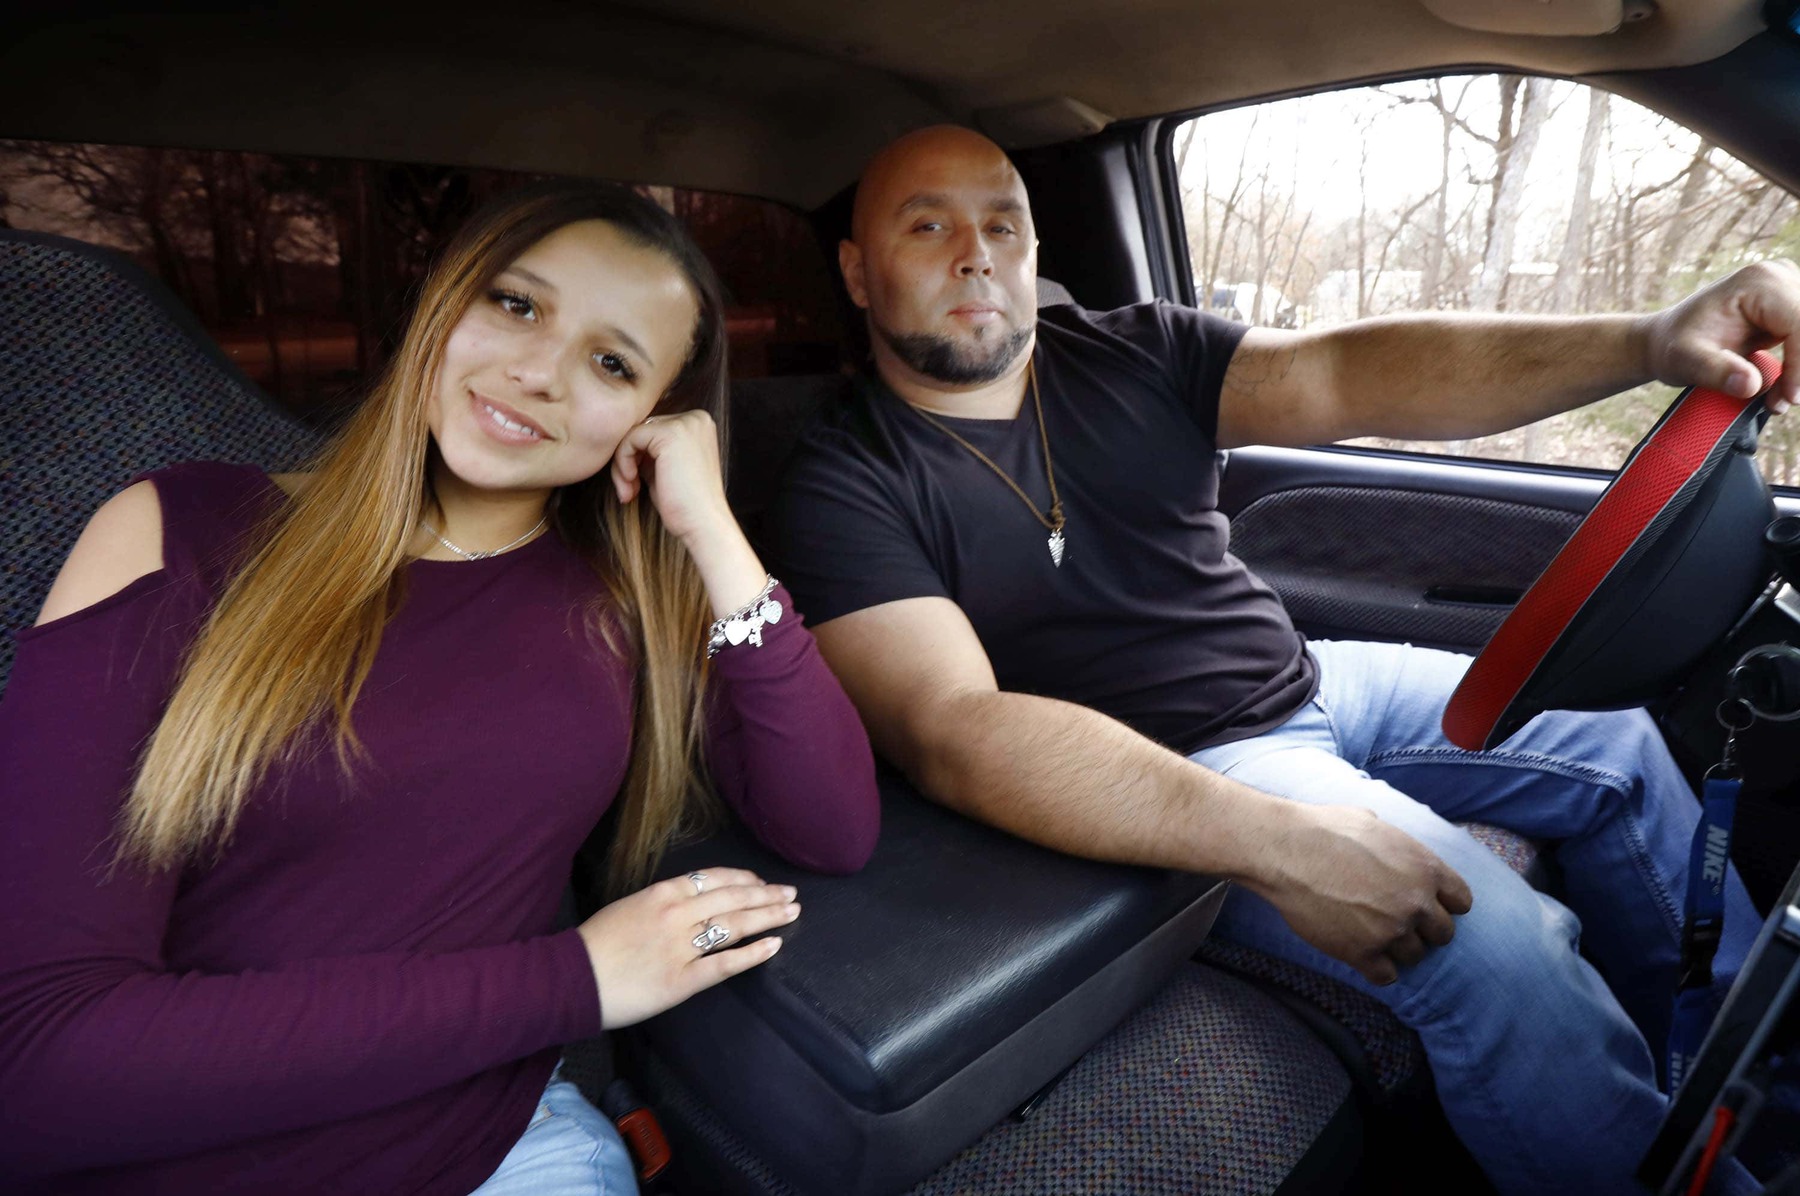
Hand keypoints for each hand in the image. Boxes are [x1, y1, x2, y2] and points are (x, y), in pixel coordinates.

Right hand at [575, 867, 800, 1028]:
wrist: (572, 978)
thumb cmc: (596, 944)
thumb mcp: (629, 907)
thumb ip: (663, 902)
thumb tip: (693, 902)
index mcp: (662, 893)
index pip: (714, 878)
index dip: (744, 879)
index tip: (761, 882)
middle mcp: (677, 915)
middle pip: (733, 898)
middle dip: (766, 895)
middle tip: (791, 894)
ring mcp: (682, 947)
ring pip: (735, 926)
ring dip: (768, 917)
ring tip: (791, 913)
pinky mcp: (683, 980)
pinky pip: (725, 964)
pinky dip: (753, 953)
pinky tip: (773, 945)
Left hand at [611, 409, 735, 544]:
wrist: (703, 525)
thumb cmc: (685, 505)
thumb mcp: (668, 468)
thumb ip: (652, 450)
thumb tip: (624, 439)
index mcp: (699, 424)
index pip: (653, 430)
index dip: (638, 457)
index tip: (635, 485)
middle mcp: (696, 418)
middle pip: (642, 428)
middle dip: (628, 460)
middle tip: (629, 490)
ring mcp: (685, 423)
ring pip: (633, 433)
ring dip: (622, 463)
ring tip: (628, 490)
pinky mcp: (671, 433)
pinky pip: (630, 439)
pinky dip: (622, 462)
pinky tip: (631, 484)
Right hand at [1244, 804, 1472, 985]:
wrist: (1285, 851)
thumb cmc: (1324, 828)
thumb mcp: (1374, 822)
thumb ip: (1398, 844)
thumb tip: (1397, 848)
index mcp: (1425, 868)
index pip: (1461, 901)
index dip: (1445, 904)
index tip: (1427, 904)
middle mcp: (1416, 903)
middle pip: (1443, 934)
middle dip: (1423, 929)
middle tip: (1397, 920)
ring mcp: (1391, 931)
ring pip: (1415, 956)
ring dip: (1398, 948)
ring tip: (1374, 935)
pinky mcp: (1363, 954)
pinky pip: (1386, 975)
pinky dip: (1377, 967)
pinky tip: (1362, 953)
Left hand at [1641, 259, 1797, 412]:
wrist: (1667, 339)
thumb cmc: (1674, 347)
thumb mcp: (1685, 362)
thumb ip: (1716, 372)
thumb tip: (1751, 385)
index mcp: (1759, 282)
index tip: (1789, 398)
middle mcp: (1780, 277)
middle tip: (1782, 403)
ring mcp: (1789, 288)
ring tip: (1779, 400)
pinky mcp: (1793, 306)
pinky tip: (1785, 389)